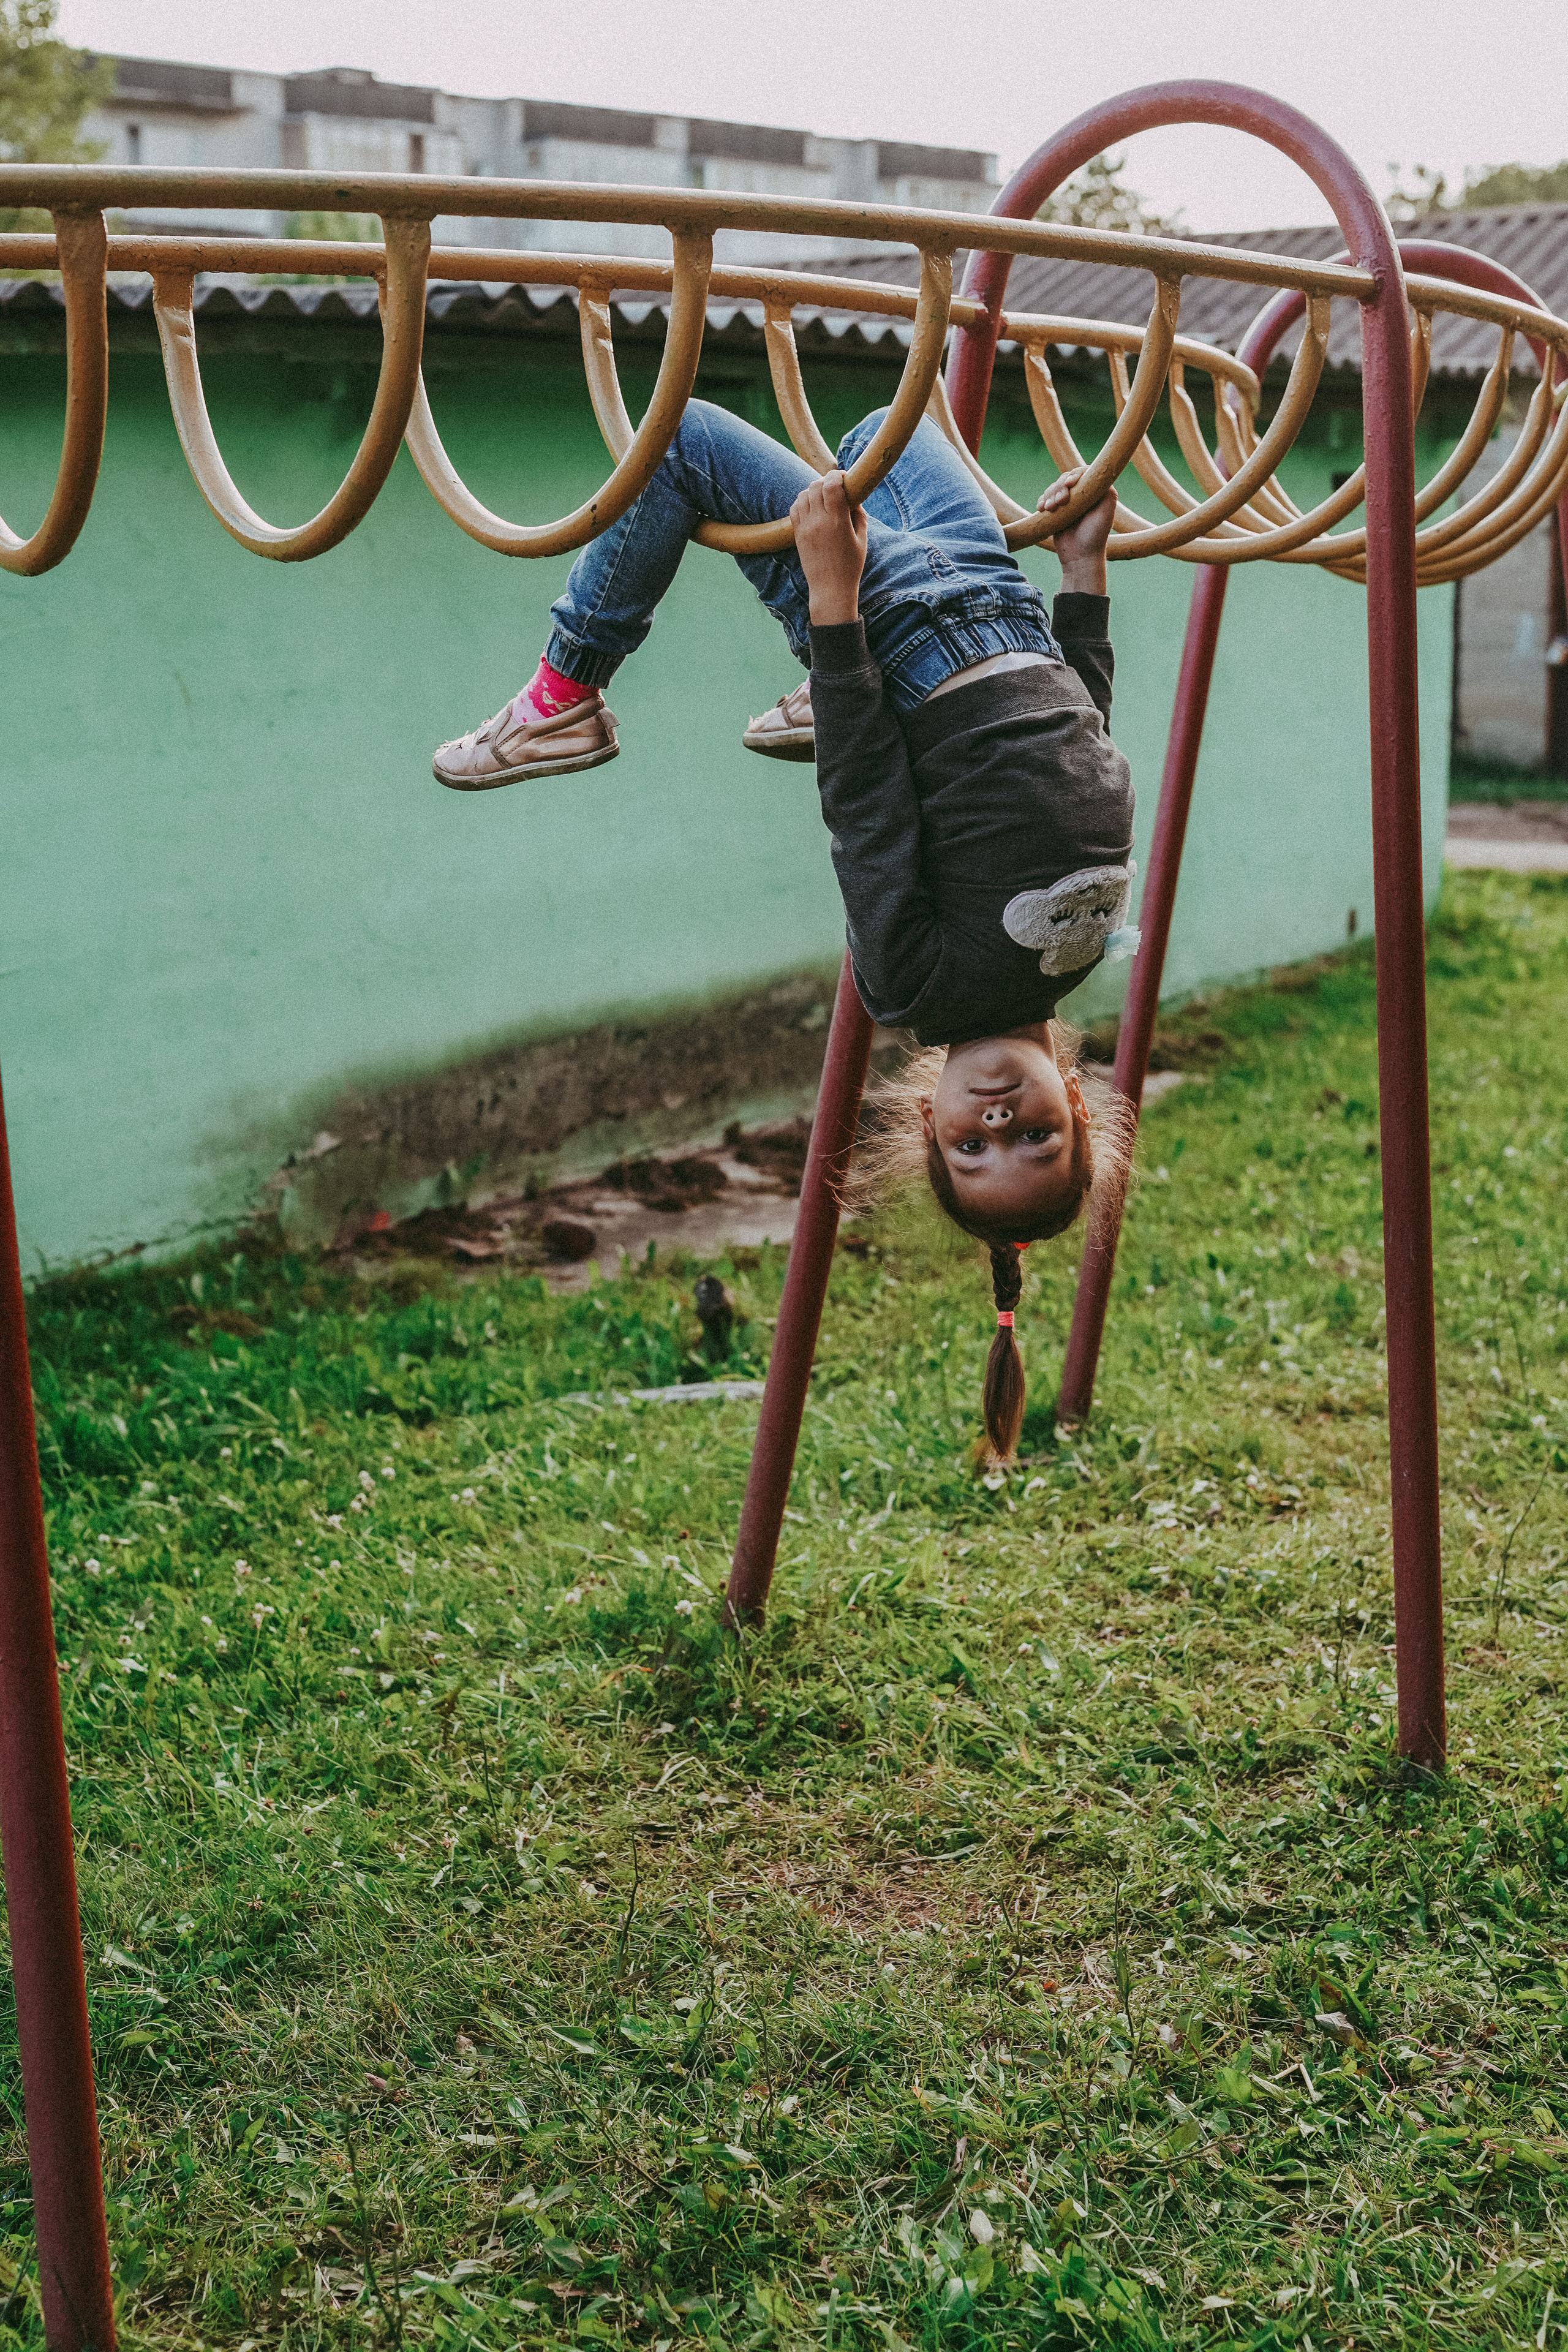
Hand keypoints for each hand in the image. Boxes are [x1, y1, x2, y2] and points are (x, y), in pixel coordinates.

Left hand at [791, 469, 867, 625]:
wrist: (830, 589)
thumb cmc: (851, 565)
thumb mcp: (862, 539)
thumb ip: (859, 515)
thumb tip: (854, 497)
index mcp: (837, 521)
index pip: (831, 485)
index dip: (837, 475)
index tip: (843, 477)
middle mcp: (818, 521)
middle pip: (816, 485)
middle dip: (826, 480)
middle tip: (834, 487)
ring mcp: (805, 527)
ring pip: (803, 494)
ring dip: (813, 490)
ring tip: (823, 496)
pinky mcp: (797, 534)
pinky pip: (794, 507)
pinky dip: (802, 501)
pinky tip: (811, 506)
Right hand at [1036, 465, 1116, 594]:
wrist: (1080, 557)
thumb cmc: (1095, 535)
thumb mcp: (1106, 509)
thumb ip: (1106, 488)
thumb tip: (1096, 471)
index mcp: (1096, 491)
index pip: (1083, 473)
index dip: (1074, 475)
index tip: (1069, 485)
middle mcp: (1083, 494)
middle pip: (1066, 478)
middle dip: (1059, 487)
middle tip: (1059, 503)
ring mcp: (1069, 503)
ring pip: (1054, 487)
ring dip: (1049, 495)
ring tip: (1049, 509)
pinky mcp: (1057, 511)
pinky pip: (1046, 498)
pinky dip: (1042, 501)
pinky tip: (1041, 508)